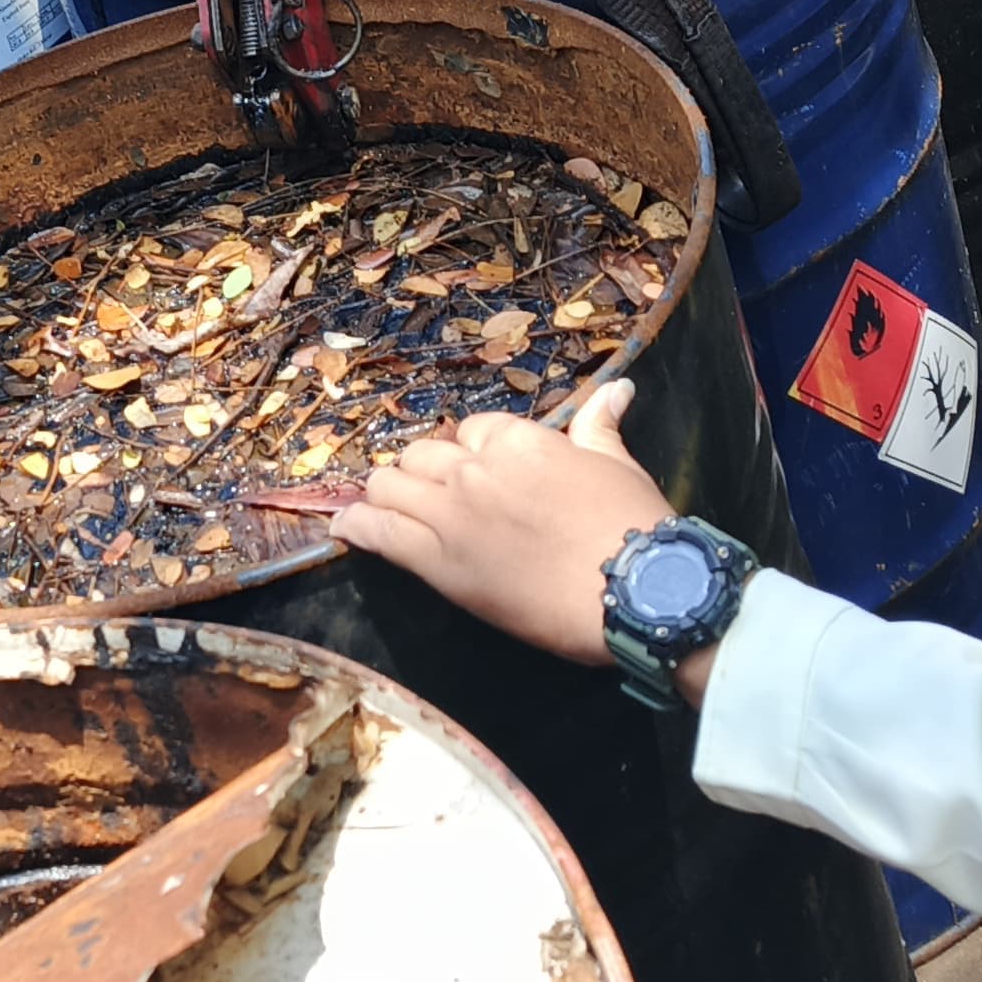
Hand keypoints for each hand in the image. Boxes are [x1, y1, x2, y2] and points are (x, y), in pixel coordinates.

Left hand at [333, 379, 672, 674]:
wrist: (635, 593)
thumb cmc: (633, 528)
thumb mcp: (617, 466)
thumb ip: (599, 426)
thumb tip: (617, 389)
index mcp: (518, 441)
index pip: (472, 430)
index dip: (472, 451)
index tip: (479, 472)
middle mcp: (474, 469)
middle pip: (423, 455)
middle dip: (425, 471)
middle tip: (431, 494)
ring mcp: (450, 514)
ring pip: (390, 486)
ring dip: (387, 494)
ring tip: (385, 508)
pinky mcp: (437, 562)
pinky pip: (380, 533)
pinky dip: (357, 528)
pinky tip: (345, 528)